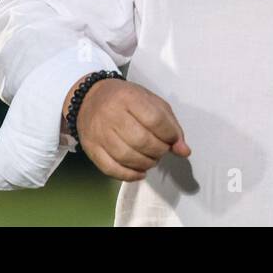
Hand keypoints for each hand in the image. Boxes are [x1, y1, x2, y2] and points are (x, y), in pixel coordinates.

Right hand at [63, 76, 191, 181]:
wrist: (89, 98)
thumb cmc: (125, 99)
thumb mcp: (151, 102)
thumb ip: (170, 125)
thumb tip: (183, 151)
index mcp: (129, 97)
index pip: (155, 120)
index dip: (169, 135)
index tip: (172, 139)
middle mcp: (111, 114)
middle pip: (142, 141)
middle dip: (159, 151)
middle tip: (161, 150)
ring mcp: (99, 132)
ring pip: (127, 157)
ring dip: (146, 164)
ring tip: (151, 159)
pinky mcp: (90, 148)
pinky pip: (111, 169)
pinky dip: (129, 176)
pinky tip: (139, 172)